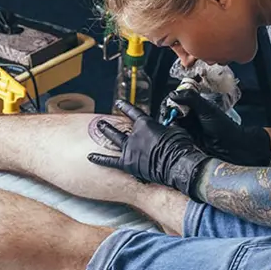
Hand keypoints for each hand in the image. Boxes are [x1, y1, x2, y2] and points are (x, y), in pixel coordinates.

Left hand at [87, 100, 208, 198]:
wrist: (178, 165)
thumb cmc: (180, 147)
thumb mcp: (177, 131)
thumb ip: (169, 127)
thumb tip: (171, 126)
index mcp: (146, 125)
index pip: (133, 113)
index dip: (125, 108)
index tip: (119, 104)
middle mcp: (134, 135)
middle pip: (120, 128)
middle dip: (110, 125)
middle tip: (102, 122)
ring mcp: (129, 149)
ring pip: (113, 139)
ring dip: (106, 133)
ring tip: (99, 129)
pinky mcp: (128, 163)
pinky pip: (110, 162)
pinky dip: (100, 159)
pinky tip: (90, 157)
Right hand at [166, 88, 270, 166]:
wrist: (231, 147)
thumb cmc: (223, 126)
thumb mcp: (206, 109)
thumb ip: (190, 98)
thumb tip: (172, 94)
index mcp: (194, 104)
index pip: (176, 100)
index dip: (170, 102)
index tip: (168, 107)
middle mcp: (189, 115)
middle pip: (171, 111)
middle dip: (168, 114)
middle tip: (168, 119)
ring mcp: (187, 127)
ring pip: (171, 123)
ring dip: (169, 125)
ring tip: (171, 127)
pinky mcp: (186, 139)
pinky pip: (174, 135)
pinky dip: (171, 134)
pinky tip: (172, 135)